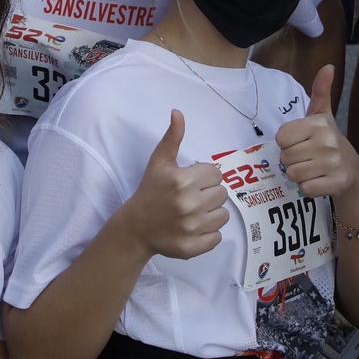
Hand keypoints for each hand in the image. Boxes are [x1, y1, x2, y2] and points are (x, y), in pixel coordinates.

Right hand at [119, 111, 228, 259]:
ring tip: (194, 212)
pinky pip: (217, 238)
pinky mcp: (192, 247)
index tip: (192, 181)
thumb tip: (178, 112)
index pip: (216, 173)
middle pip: (222, 194)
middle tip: (193, 197)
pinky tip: (194, 227)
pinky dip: (209, 234)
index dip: (205, 176)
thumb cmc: (150, 190)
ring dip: (212, 213)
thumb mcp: (159, 161)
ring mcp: (191, 228)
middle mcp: (189, 204)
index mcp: (183, 180)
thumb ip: (172, 137)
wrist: (135, 227)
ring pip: (223, 216)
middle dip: (209, 193)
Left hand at [276, 66, 358, 197]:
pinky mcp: (336, 183)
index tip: (301, 142)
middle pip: (285, 157)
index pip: (281, 137)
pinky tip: (320, 180)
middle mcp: (327, 141)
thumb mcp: (323, 116)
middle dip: (293, 161)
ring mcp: (333, 163)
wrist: (353, 172)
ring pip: (293, 174)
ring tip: (314, 169)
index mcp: (319, 123)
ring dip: (300, 175)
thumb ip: (321, 91)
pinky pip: (305, 188)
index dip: (287, 143)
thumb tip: (328, 66)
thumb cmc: (330, 142)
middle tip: (308, 158)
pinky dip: (309, 188)